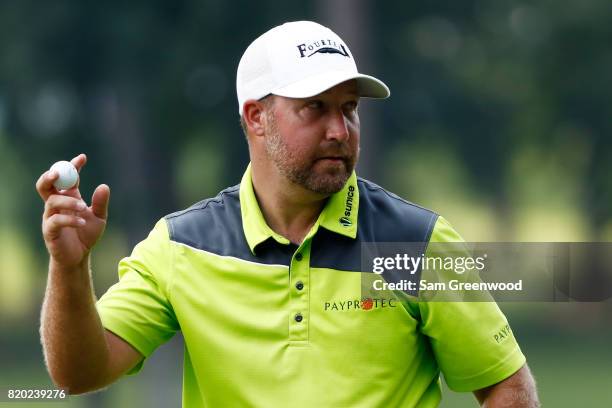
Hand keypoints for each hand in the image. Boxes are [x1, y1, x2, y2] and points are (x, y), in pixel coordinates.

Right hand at [36, 153, 109, 267]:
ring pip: (52, 201)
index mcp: (68, 198)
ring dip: (69, 202)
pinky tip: (82, 222)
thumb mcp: (100, 218)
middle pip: (45, 185)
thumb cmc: (87, 234)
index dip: (72, 166)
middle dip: (50, 176)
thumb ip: (101, 203)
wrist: (80, 256)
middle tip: (59, 173)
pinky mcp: (49, 231)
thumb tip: (104, 186)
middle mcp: (56, 205)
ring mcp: (50, 217)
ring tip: (84, 208)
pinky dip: (69, 219)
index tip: (82, 158)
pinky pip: (55, 220)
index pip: (66, 178)